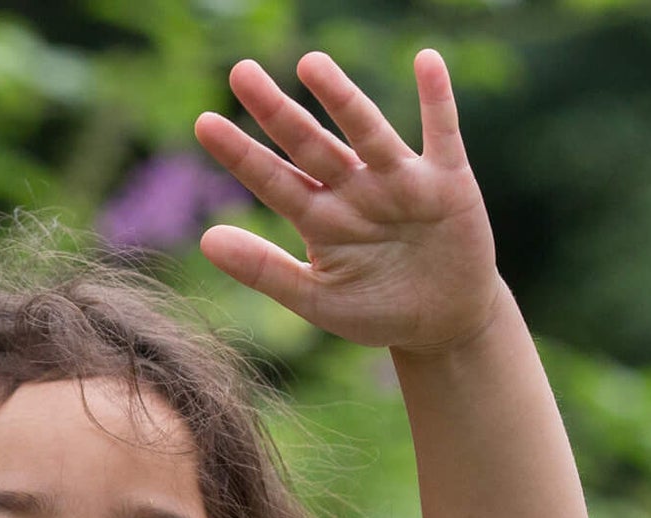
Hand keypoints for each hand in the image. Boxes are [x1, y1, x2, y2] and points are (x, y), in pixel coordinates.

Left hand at [193, 49, 501, 356]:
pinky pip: (442, 133)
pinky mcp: (448, 182)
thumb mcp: (315, 297)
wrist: (443, 322)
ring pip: (366, 133)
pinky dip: (437, 99)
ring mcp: (399, 182)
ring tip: (310, 65)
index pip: (273, 181)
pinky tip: (426, 61)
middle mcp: (354, 190)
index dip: (241, 155)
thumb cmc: (377, 309)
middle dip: (277, 113)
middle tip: (240, 73)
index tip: (203, 123)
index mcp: (320, 219)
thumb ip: (264, 270)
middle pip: (310, 146)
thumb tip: (205, 239)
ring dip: (341, 99)